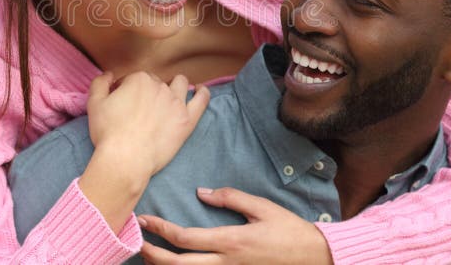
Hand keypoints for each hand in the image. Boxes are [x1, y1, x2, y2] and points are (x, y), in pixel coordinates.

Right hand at [78, 72, 209, 233]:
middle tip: (143, 107)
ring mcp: (176, 102)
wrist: (125, 159)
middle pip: (157, 81)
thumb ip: (100, 83)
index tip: (124, 101)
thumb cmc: (108, 133)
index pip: (135, 78)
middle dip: (150, 90)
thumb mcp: (94, 104)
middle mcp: (160, 86)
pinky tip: (201, 90)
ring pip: (181, 83)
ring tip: (172, 93)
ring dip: (176, 85)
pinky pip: (202, 100)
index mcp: (139, 79)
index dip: (128, 89)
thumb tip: (109, 75)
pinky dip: (203, 92)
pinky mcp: (187, 120)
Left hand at [139, 187, 332, 264]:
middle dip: (153, 254)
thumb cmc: (288, 230)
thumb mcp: (261, 207)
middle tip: (136, 243)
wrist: (314, 257)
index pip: (185, 238)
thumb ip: (230, 198)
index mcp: (230, 242)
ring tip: (149, 256)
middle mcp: (226, 263)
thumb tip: (201, 192)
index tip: (145, 220)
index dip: (161, 230)